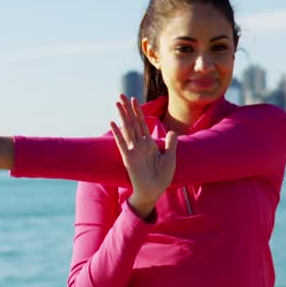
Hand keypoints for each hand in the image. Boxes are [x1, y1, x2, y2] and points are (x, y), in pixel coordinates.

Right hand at [109, 95, 176, 216]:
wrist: (154, 192)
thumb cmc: (162, 177)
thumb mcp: (170, 158)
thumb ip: (170, 144)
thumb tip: (172, 132)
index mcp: (149, 144)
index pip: (142, 123)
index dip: (138, 111)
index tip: (134, 99)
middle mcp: (139, 144)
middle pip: (133, 122)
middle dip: (127, 108)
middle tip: (120, 95)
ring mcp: (133, 150)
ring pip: (127, 129)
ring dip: (122, 115)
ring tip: (117, 103)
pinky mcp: (128, 158)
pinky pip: (122, 143)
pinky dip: (117, 133)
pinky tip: (112, 123)